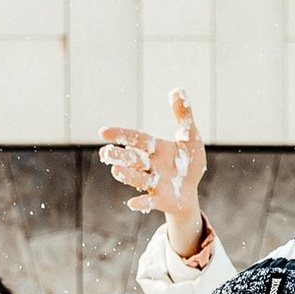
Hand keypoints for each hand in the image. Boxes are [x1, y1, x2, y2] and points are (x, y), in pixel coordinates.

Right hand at [98, 89, 209, 260]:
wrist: (191, 191)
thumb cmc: (187, 162)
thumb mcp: (190, 136)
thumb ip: (183, 116)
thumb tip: (176, 90)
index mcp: (155, 148)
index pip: (136, 139)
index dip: (121, 134)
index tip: (103, 131)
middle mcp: (150, 165)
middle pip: (132, 159)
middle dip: (119, 156)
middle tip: (104, 153)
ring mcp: (154, 183)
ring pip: (138, 178)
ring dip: (127, 175)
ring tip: (116, 171)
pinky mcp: (161, 199)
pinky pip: (150, 201)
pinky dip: (142, 203)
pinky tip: (133, 203)